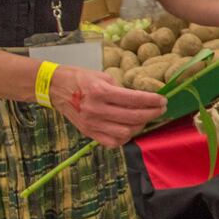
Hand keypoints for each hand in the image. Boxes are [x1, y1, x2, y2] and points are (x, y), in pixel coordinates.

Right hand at [49, 65, 165, 147]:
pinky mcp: (88, 133)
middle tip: (160, 109)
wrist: (55, 88)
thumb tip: (142, 99)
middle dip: (152, 113)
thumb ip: (121, 90)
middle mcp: (96, 109)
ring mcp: (92, 123)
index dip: (152, 101)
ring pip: (125, 132)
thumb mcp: (103, 77)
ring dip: (139, 126)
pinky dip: (124, 137)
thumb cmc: (81, 78)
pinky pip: (112, 142)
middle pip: (133, 117)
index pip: (133, 99)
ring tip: (144, 118)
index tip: (163, 100)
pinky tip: (129, 128)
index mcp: (100, 91)